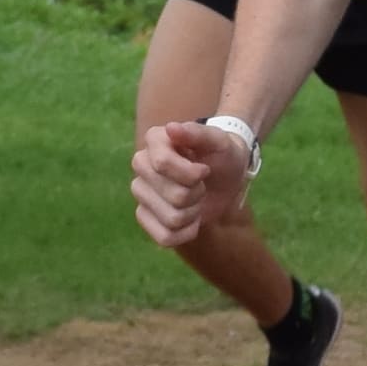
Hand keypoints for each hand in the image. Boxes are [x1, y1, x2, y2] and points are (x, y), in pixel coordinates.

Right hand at [130, 113, 255, 248]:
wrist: (225, 176)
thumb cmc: (222, 154)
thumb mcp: (219, 141)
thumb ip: (198, 133)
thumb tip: (171, 128)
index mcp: (155, 140)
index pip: (163, 164)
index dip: (191, 174)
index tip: (204, 170)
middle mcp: (141, 164)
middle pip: (172, 195)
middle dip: (197, 194)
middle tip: (202, 185)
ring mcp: (141, 192)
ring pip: (171, 218)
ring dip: (194, 213)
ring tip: (196, 199)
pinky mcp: (144, 216)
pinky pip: (163, 237)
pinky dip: (186, 233)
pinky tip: (192, 219)